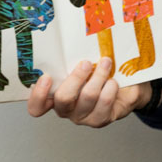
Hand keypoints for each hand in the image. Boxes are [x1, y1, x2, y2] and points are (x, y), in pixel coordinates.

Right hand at [26, 58, 150, 127]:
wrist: (125, 88)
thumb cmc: (97, 73)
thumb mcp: (82, 64)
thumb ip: (71, 59)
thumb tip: (72, 41)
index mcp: (54, 96)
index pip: (37, 106)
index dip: (38, 95)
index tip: (47, 77)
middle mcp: (66, 109)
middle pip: (63, 99)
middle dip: (76, 78)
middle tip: (86, 63)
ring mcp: (83, 116)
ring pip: (87, 97)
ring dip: (98, 76)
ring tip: (106, 63)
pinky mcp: (100, 119)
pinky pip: (105, 102)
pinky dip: (110, 87)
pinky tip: (113, 81)